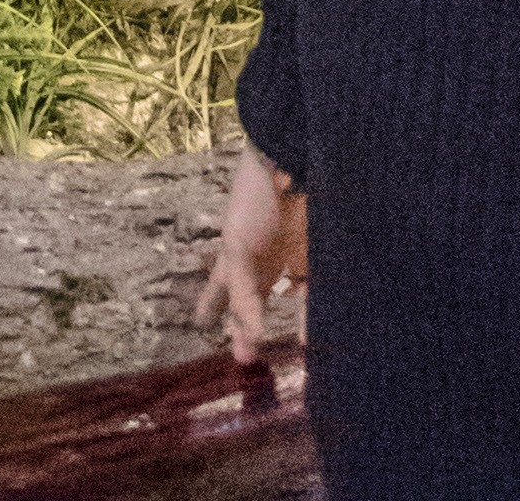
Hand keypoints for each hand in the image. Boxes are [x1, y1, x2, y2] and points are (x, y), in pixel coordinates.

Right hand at [204, 148, 306, 353]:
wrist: (294, 159)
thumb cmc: (254, 199)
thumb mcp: (236, 246)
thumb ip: (241, 294)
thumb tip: (253, 337)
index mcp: (236, 251)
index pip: (220, 285)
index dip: (211, 303)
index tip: (200, 323)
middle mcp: (264, 256)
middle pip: (255, 297)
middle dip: (247, 326)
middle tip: (244, 359)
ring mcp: (293, 256)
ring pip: (288, 299)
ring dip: (285, 328)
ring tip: (287, 356)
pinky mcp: (319, 258)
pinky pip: (316, 293)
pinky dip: (312, 317)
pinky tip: (310, 338)